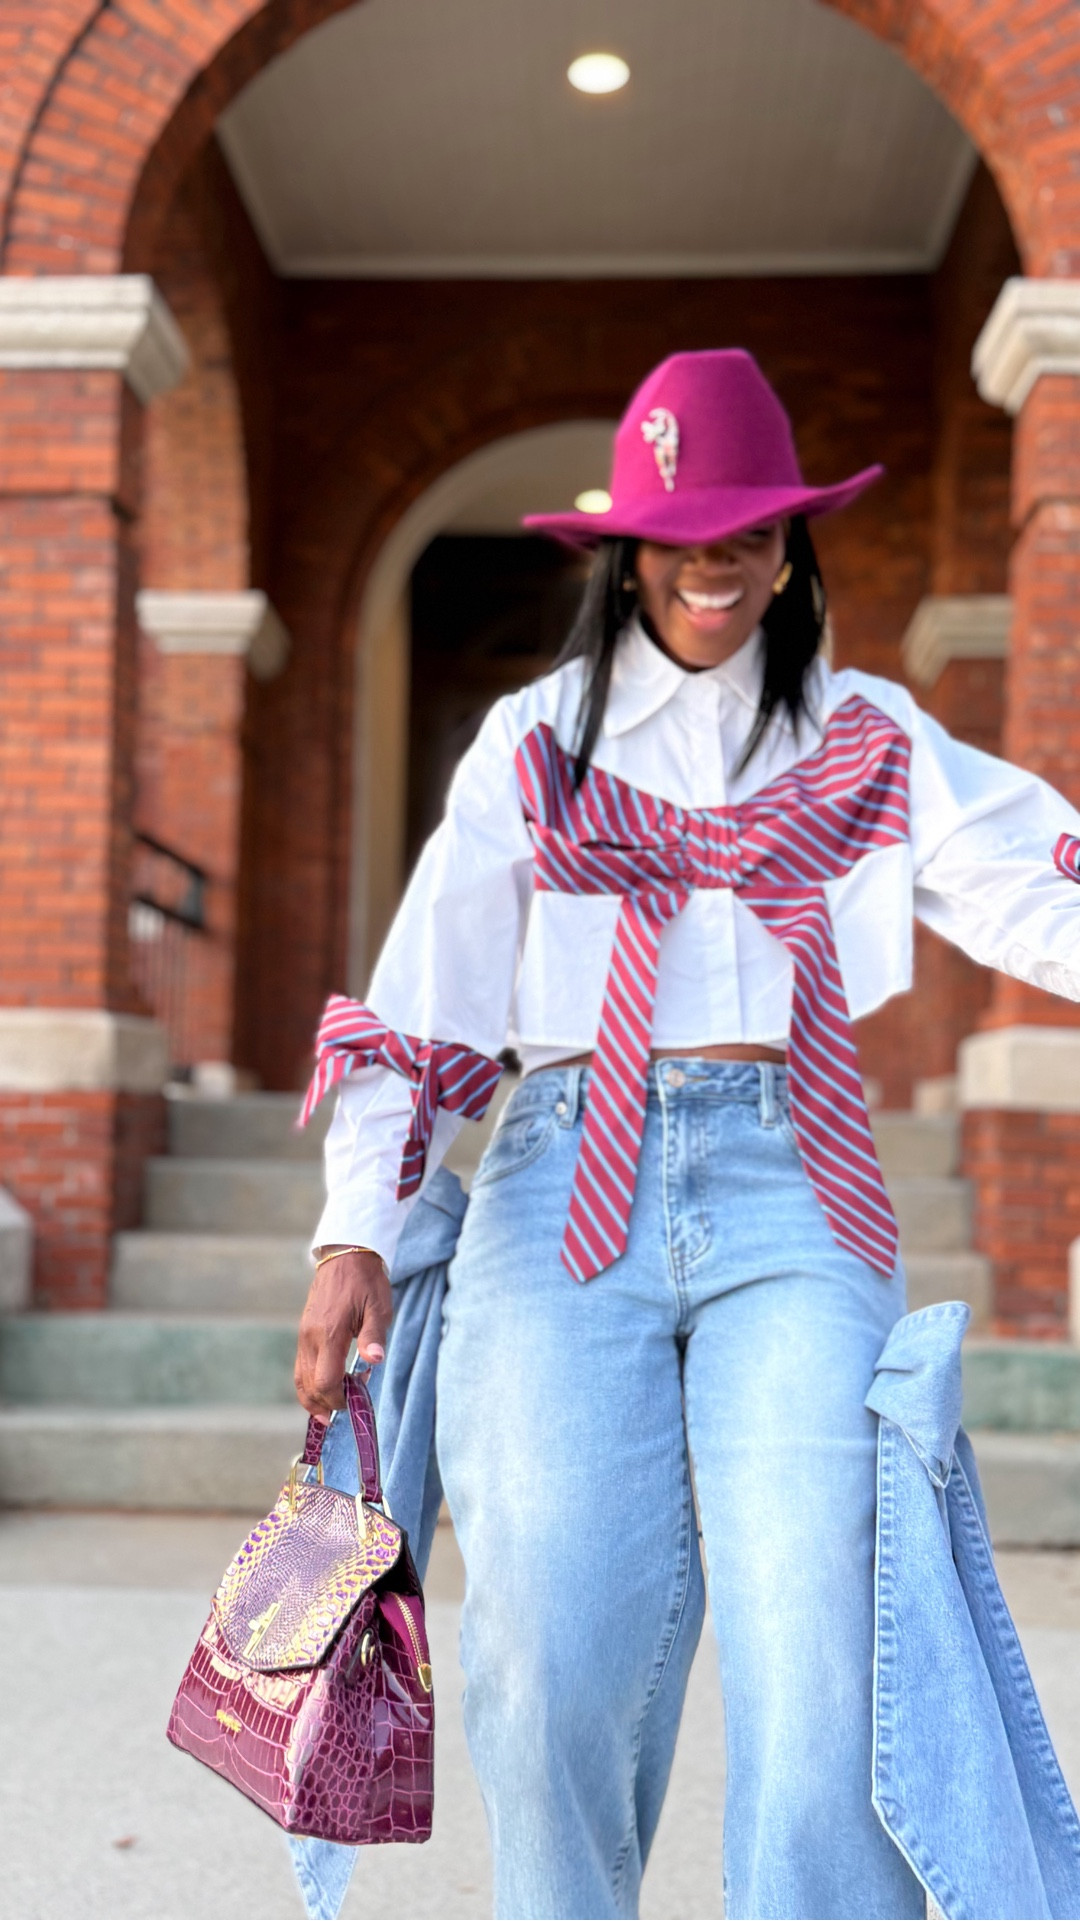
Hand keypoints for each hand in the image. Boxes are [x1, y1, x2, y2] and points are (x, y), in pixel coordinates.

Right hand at [294, 1248, 392, 1422]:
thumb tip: (375, 1361)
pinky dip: (309, 1384)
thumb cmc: (367, 1281)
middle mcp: (310, 1337)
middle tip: (347, 1409)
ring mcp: (303, 1335)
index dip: (339, 1400)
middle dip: (326, 1405)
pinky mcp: (303, 1332)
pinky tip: (325, 1388)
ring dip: (313, 1399)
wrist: (345, 1255)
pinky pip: (300, 1367)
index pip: (326, 1381)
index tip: (356, 1402)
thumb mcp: (379, 1306)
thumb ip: (374, 1335)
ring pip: (299, 1379)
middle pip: (308, 1386)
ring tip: (330, 1411)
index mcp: (329, 1333)